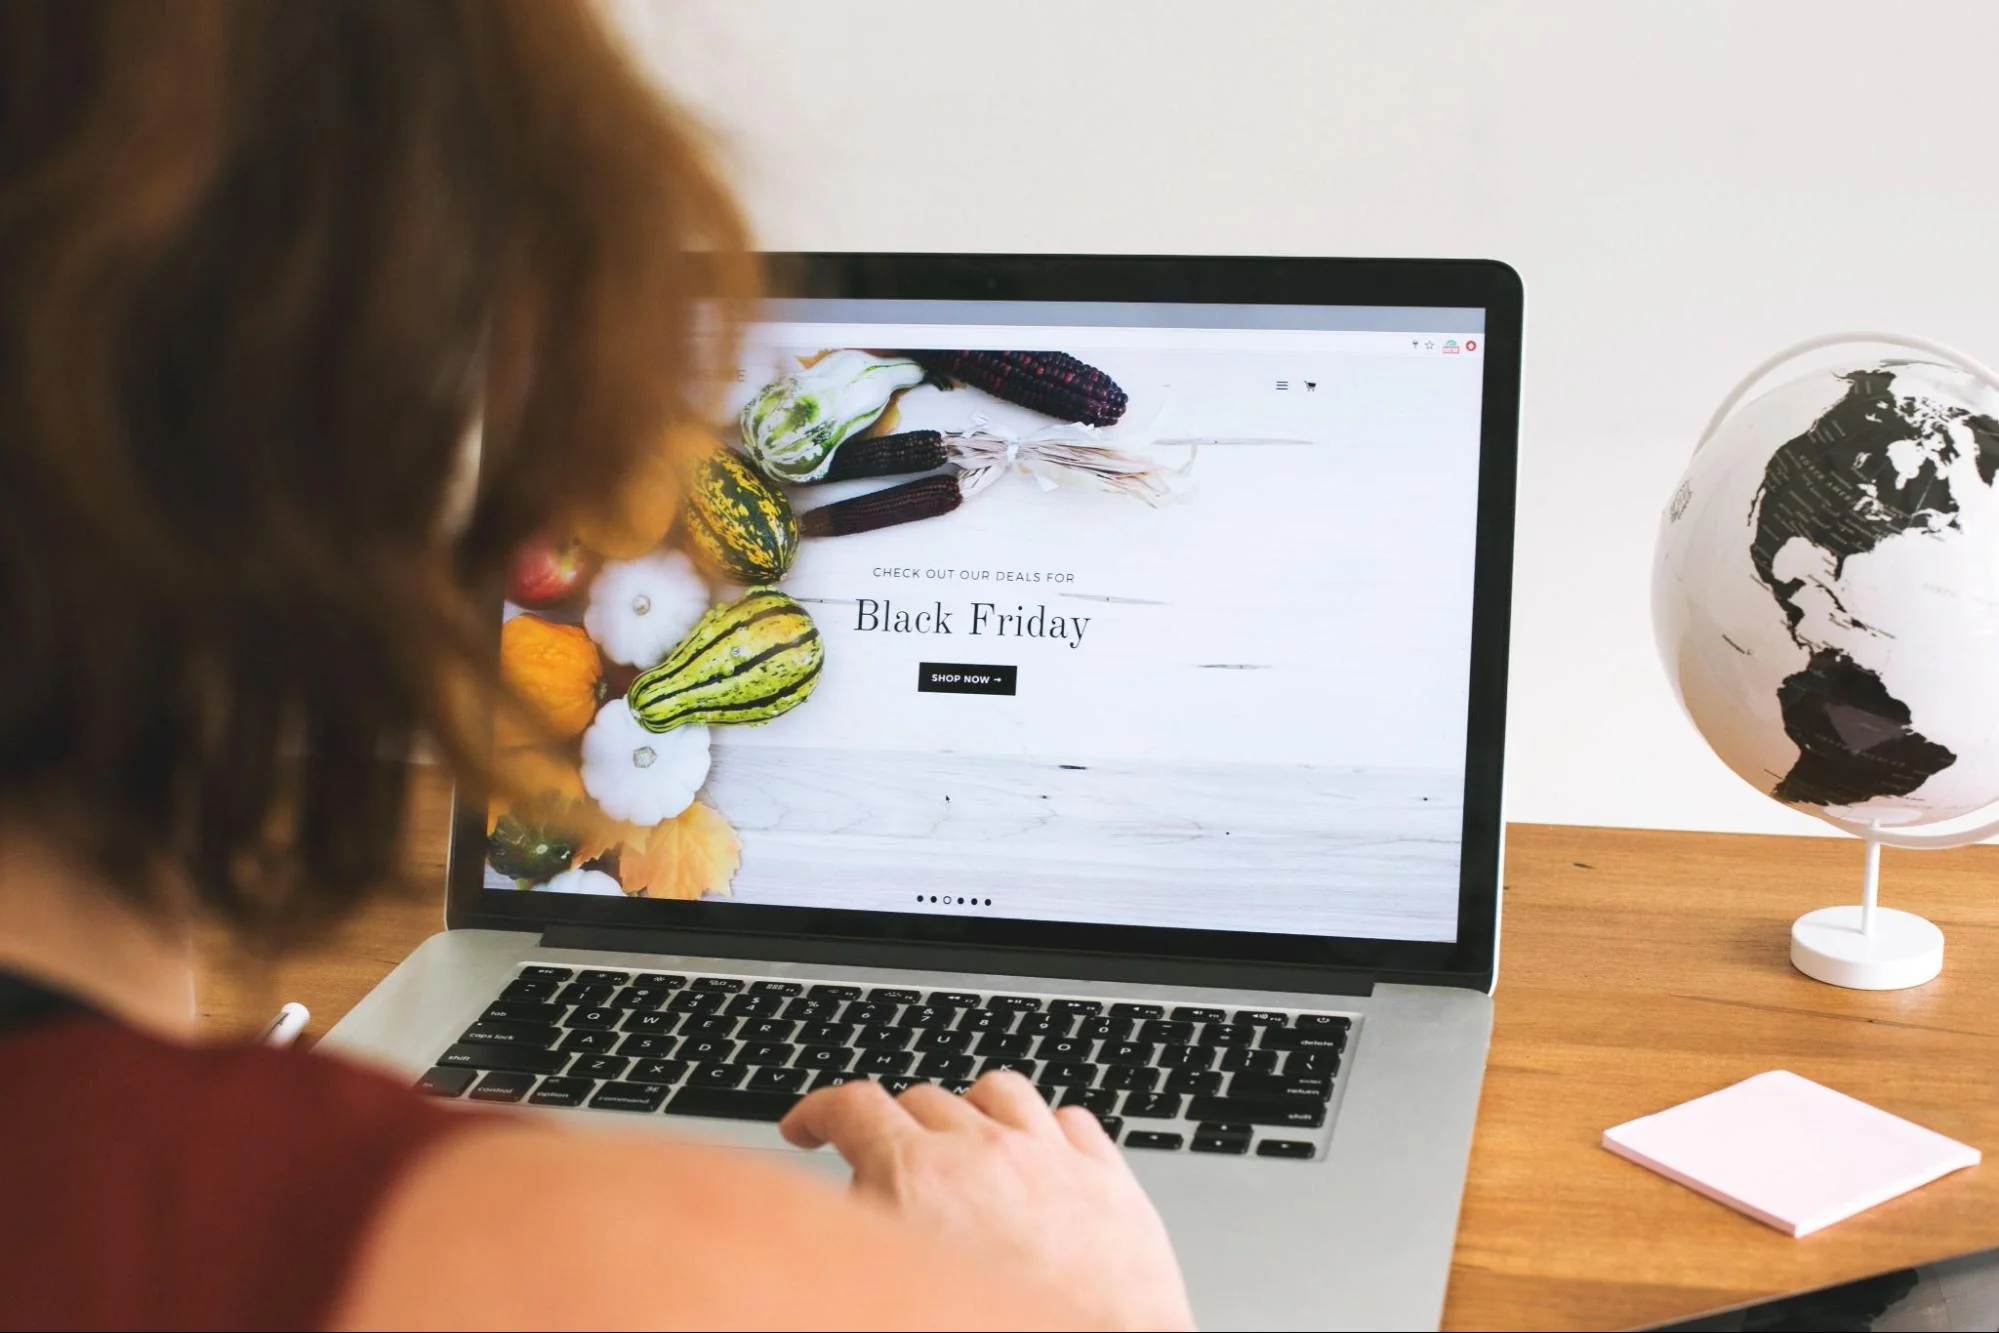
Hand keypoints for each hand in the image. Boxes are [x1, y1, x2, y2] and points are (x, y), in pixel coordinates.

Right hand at [781, 1072, 1194, 1330]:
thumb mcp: (887, 1282)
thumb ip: (859, 1229)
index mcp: (917, 1176)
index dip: (818, 1111)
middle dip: (893, 1125)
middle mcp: (984, 1152)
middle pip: (922, 1098)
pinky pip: (1070, 1122)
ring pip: (1000, 1092)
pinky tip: (1039, 1156)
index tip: (809, 1126)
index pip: (852, 1107)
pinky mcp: (1106, 1180)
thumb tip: (843, 1208)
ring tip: (964, 1143)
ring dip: (972, 1112)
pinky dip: (1046, 1131)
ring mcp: (1051, 1159)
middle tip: (885, 1162)